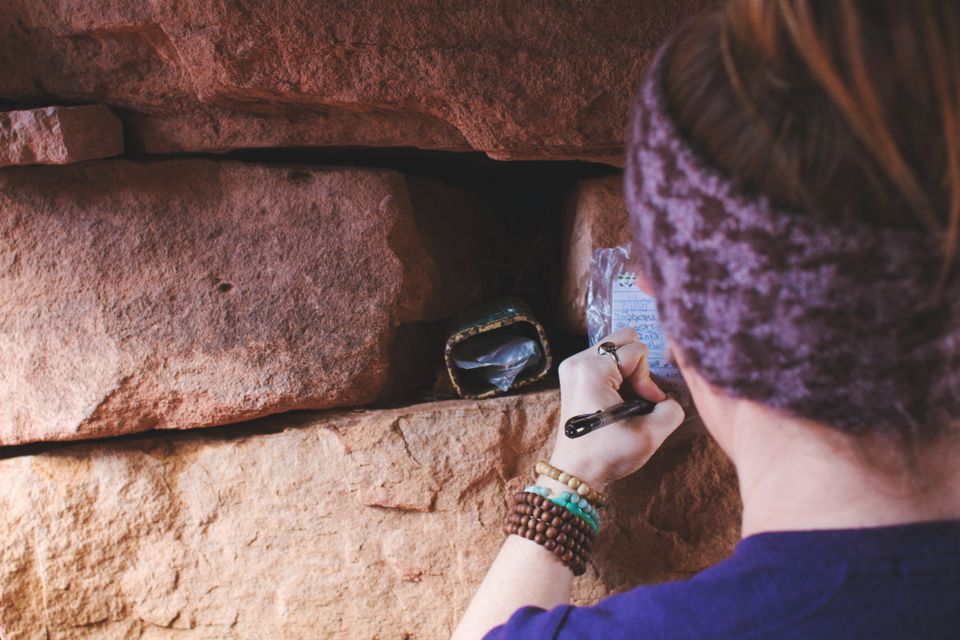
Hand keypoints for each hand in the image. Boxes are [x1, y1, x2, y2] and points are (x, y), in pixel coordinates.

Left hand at [546, 327, 684, 491]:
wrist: (576, 472)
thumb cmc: (608, 454)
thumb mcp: (650, 435)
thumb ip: (672, 409)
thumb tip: (669, 397)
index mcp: (592, 369)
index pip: (636, 351)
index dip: (648, 377)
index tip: (644, 404)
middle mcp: (577, 361)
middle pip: (623, 340)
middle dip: (637, 367)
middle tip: (637, 397)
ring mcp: (571, 367)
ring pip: (614, 349)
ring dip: (627, 372)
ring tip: (627, 401)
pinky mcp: (572, 376)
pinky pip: (603, 360)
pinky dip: (616, 375)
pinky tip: (615, 399)